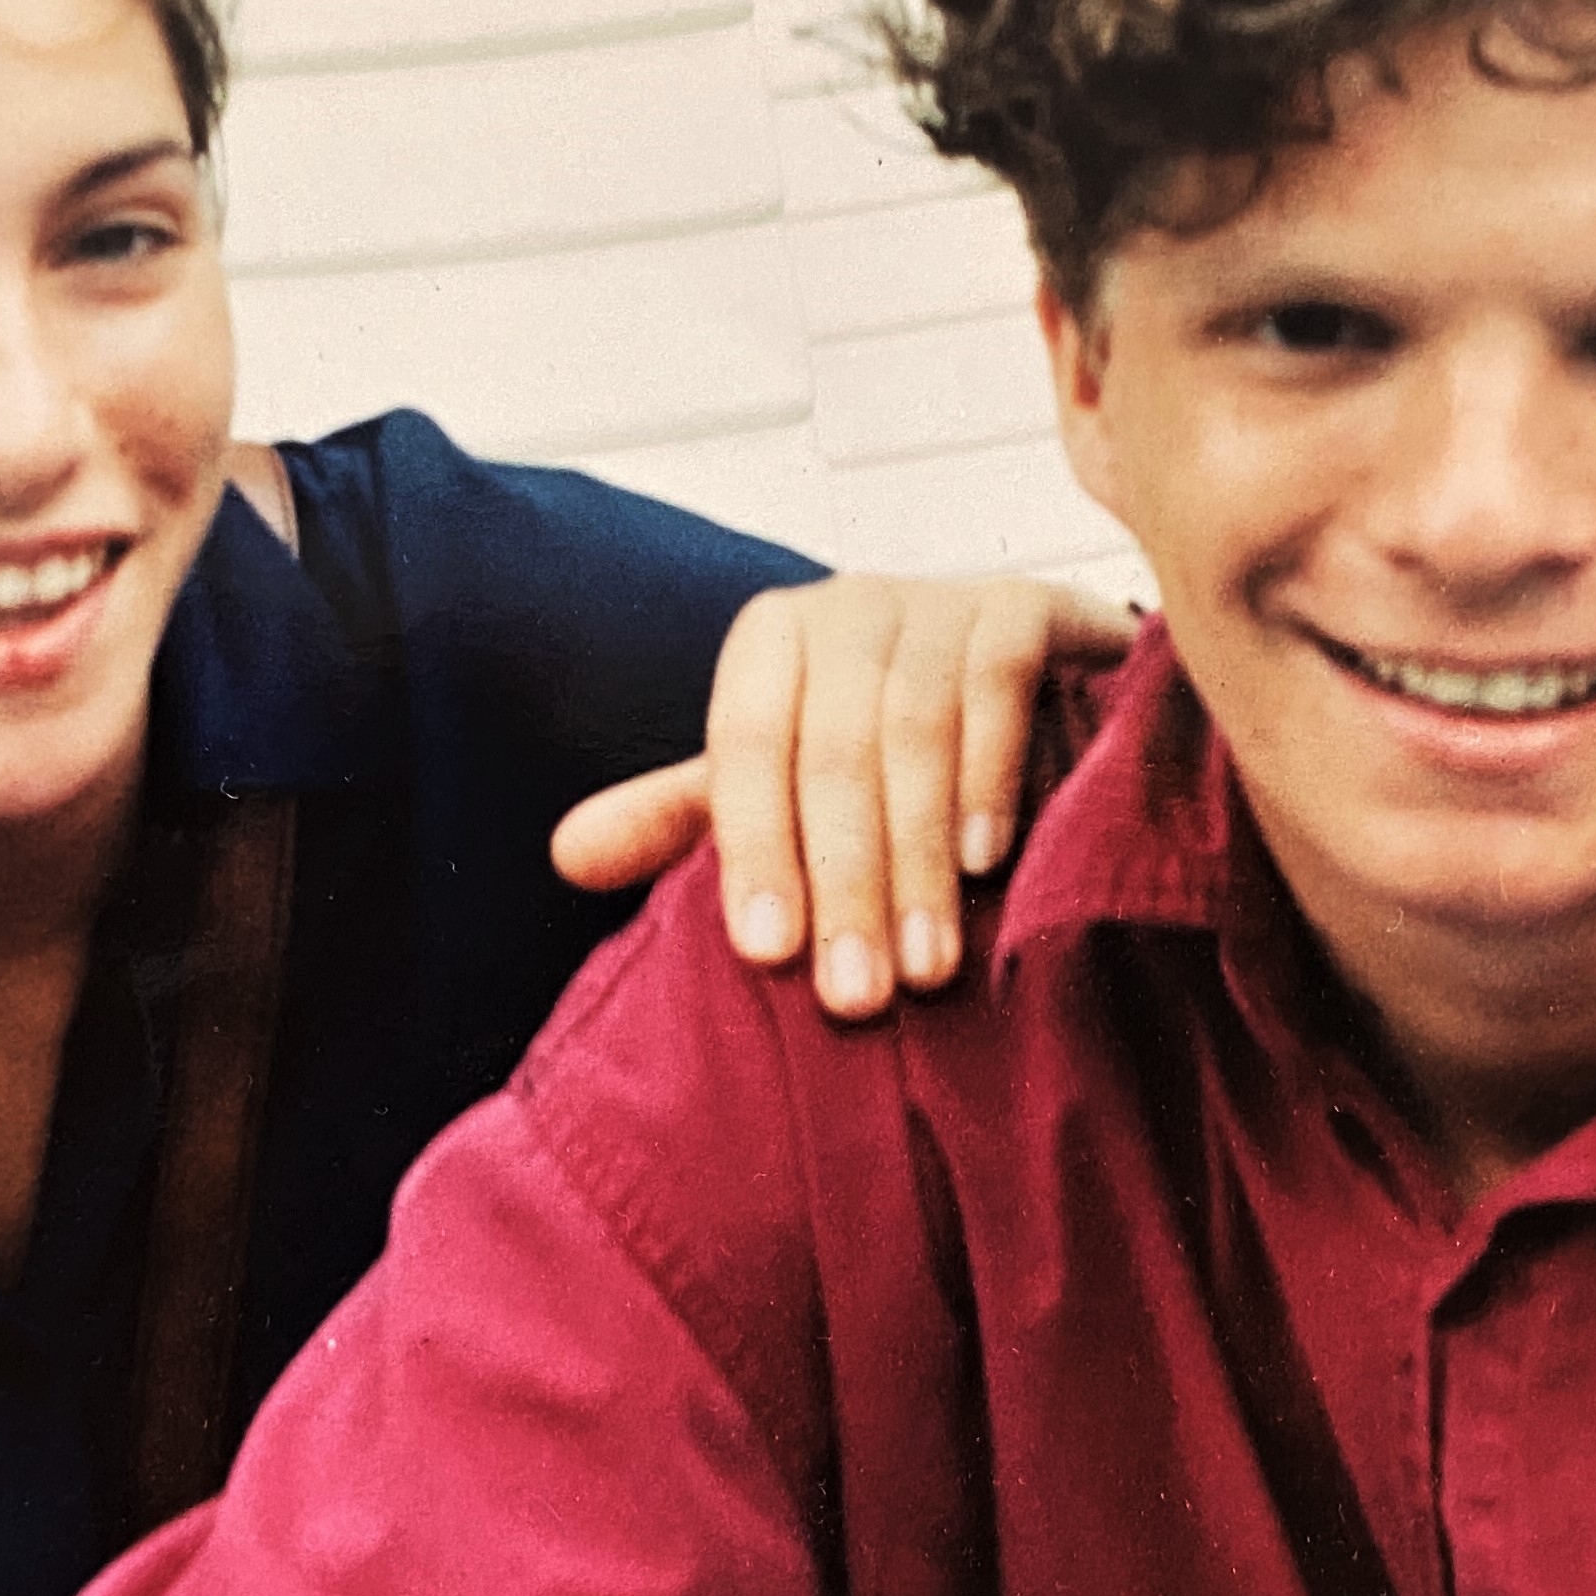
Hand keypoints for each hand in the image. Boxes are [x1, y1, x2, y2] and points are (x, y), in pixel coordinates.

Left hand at [551, 576, 1136, 1019]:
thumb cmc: (881, 745)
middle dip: (842, 883)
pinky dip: (990, 776)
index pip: (744, 746)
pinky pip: (999, 683)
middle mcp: (847, 607)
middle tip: (855, 995)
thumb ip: (682, 821)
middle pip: (830, 750)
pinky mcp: (1026, 605)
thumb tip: (564, 857)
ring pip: (915, 729)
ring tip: (925, 968)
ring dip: (917, 858)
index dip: (753, 851)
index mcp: (770, 643)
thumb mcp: (776, 782)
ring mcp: (940, 599)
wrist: (1030, 677)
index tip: (768, 955)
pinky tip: (986, 860)